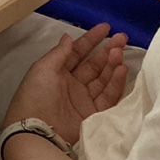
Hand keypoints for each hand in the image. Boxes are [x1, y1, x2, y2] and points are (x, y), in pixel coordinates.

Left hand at [4, 23, 129, 145]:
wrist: (37, 131)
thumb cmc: (37, 94)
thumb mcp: (43, 69)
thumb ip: (59, 53)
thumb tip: (68, 37)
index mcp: (57, 72)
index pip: (77, 52)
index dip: (91, 39)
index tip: (106, 28)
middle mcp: (72, 84)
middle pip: (93, 64)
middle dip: (107, 50)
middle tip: (122, 38)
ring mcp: (83, 100)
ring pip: (102, 78)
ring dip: (112, 64)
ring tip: (120, 52)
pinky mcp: (94, 115)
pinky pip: (108, 96)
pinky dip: (115, 83)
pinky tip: (122, 69)